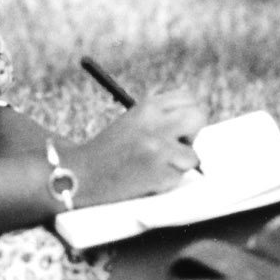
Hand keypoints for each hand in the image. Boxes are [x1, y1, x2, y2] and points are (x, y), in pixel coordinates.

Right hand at [58, 88, 206, 205]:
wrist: (81, 176)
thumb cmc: (107, 152)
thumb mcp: (132, 122)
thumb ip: (159, 118)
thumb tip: (193, 123)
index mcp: (147, 107)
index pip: (187, 99)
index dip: (186, 114)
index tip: (178, 128)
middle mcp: (155, 123)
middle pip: (198, 117)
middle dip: (192, 133)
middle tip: (177, 146)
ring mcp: (160, 147)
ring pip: (192, 153)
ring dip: (178, 164)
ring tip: (154, 167)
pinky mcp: (161, 171)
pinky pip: (180, 175)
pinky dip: (168, 180)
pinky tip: (147, 178)